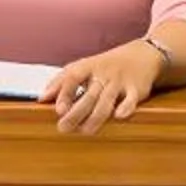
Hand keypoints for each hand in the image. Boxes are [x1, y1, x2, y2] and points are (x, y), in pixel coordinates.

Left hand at [43, 39, 165, 135]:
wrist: (143, 54)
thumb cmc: (106, 65)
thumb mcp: (83, 66)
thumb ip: (62, 81)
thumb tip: (42, 98)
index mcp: (88, 66)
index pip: (73, 77)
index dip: (64, 93)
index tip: (57, 109)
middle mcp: (104, 73)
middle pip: (88, 94)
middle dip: (76, 112)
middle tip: (63, 127)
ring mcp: (120, 81)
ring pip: (107, 100)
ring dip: (95, 117)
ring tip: (85, 131)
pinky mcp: (136, 90)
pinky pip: (131, 99)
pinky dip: (126, 108)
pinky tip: (118, 116)